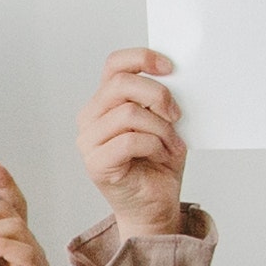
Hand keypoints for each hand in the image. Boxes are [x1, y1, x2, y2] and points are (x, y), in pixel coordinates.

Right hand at [82, 45, 189, 237]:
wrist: (155, 207)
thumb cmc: (159, 164)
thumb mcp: (164, 122)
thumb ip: (159, 99)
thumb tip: (172, 76)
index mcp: (104, 102)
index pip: (114, 64)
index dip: (143, 58)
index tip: (171, 67)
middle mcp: (90, 118)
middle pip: (121, 84)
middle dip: (157, 95)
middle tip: (176, 114)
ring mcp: (89, 141)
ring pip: (128, 113)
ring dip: (160, 128)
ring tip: (172, 144)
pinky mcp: (96, 163)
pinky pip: (130, 140)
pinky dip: (155, 145)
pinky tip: (162, 155)